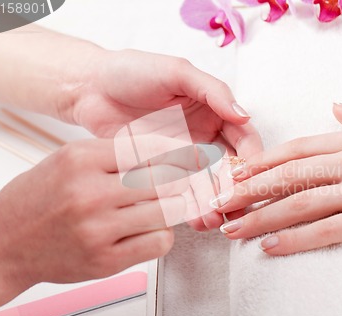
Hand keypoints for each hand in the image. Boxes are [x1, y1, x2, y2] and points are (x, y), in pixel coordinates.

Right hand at [0, 137, 194, 311]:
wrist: (4, 244)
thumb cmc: (37, 200)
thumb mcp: (67, 160)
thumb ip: (112, 154)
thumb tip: (162, 151)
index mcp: (80, 160)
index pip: (148, 148)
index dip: (176, 150)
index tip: (190, 152)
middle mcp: (90, 193)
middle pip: (164, 179)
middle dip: (181, 177)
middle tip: (186, 178)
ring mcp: (98, 230)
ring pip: (168, 211)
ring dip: (173, 206)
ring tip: (164, 203)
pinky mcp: (106, 260)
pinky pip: (159, 242)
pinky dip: (163, 234)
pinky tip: (150, 228)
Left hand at [70, 50, 262, 229]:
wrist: (89, 88)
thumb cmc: (133, 71)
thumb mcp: (177, 72)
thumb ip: (213, 92)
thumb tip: (244, 115)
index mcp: (215, 112)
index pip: (244, 138)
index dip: (252, 158)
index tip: (251, 176)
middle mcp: (203, 137)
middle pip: (230, 168)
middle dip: (234, 189)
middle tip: (232, 207)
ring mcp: (182, 157)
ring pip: (208, 185)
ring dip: (214, 203)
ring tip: (211, 219)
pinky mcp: (161, 172)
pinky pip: (180, 192)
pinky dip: (188, 206)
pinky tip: (192, 218)